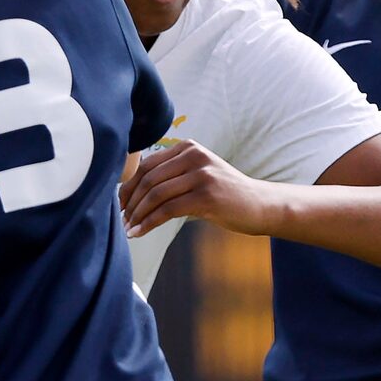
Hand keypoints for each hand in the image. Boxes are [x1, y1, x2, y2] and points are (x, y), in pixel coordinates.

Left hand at [120, 140, 287, 239]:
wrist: (260, 205)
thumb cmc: (226, 194)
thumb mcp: (199, 175)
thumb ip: (173, 175)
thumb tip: (134, 190)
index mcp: (188, 147)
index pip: (146, 165)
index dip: (128, 186)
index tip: (120, 204)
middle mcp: (194, 156)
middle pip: (148, 179)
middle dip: (130, 202)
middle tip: (122, 219)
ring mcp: (201, 175)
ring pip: (155, 194)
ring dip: (137, 215)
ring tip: (129, 228)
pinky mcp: (206, 196)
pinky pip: (167, 210)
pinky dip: (149, 223)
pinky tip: (139, 232)